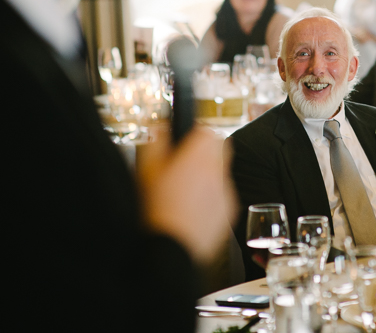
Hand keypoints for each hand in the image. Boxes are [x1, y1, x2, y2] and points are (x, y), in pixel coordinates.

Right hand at [137, 124, 237, 263]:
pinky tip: (191, 207)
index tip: (184, 141)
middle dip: (205, 150)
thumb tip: (160, 125)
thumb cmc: (156, 211)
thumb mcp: (146, 170)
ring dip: (208, 173)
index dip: (194, 133)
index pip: (207, 129)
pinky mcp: (229, 211)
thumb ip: (155, 141)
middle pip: (220, 147)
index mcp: (198, 157)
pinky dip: (211, 195)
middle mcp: (217, 171)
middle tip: (184, 162)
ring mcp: (226, 192)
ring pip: (222, 171)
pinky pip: (224, 193)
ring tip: (184, 189)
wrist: (171, 250)